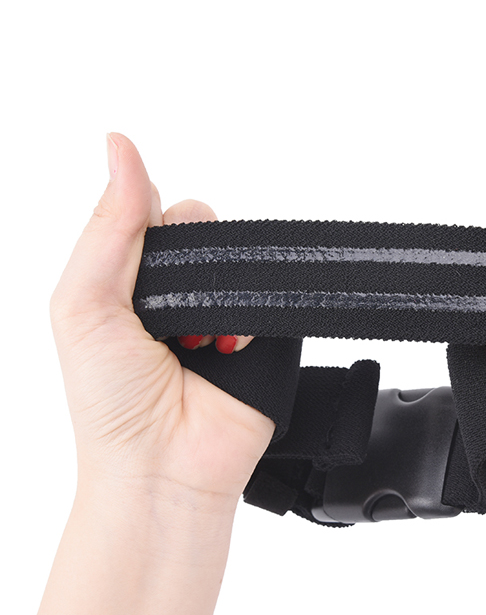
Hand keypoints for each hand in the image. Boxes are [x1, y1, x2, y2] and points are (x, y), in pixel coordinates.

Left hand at [49, 133, 272, 505]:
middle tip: (167, 308)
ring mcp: (221, 313)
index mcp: (127, 278)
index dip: (150, 221)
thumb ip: (108, 227)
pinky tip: (227, 344)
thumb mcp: (86, 304)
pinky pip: (270, 293)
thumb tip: (119, 145)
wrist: (163, 470)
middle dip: (191, 257)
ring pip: (238, 256)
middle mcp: (176, 292)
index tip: (140, 259)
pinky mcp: (261, 336)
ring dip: (221, 287)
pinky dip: (251, 313)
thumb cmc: (111, 403)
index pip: (151, 210)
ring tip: (198, 335)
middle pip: (200, 227)